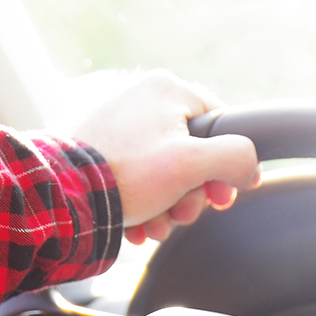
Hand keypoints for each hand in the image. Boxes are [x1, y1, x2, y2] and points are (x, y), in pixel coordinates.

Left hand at [73, 70, 259, 244]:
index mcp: (167, 90)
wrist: (65, 196)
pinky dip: (145, 204)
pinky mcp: (103, 150)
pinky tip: (139, 223)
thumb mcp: (191, 165)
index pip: (220, 125)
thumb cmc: (126, 174)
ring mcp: (121, 125)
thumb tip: (250, 168)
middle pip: (193, 153)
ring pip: (166, 172)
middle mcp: (143, 100)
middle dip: (191, 194)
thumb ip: (234, 158)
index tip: (220, 197)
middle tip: (182, 214)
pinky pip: (140, 178)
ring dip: (169, 206)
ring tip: (156, 225)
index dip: (226, 166)